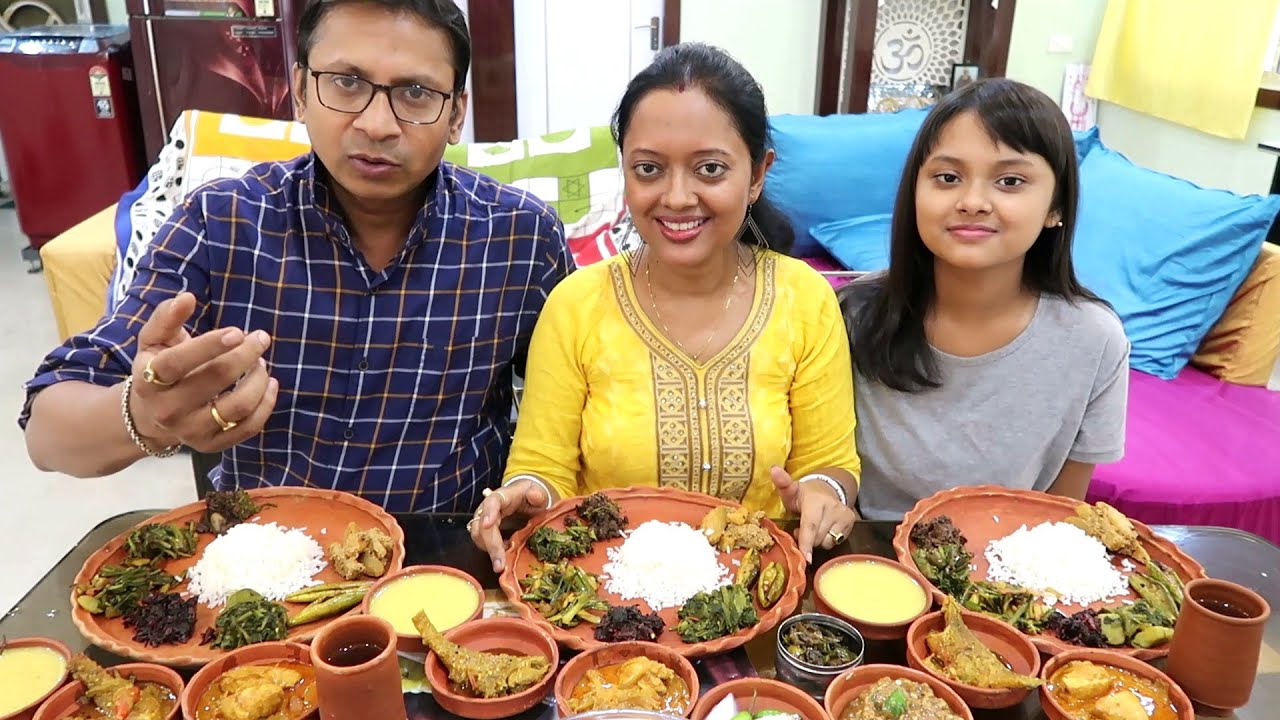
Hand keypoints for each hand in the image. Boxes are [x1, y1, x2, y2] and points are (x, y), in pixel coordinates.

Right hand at [129, 292, 278, 453]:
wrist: (150, 415)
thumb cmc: (159, 367)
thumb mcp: (153, 341)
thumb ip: (167, 317)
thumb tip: (186, 297)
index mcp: (149, 379)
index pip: (178, 362)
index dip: (209, 346)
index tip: (237, 332)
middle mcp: (168, 410)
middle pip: (215, 380)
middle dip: (245, 355)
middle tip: (260, 338)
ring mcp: (190, 431)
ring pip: (237, 406)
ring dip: (258, 379)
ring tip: (261, 362)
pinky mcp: (211, 445)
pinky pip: (248, 427)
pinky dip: (266, 404)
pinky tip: (269, 384)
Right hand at [469, 480, 550, 572]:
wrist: (525, 501)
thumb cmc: (530, 497)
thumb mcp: (538, 493)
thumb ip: (537, 494)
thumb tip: (535, 495)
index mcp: (502, 496)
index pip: (492, 502)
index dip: (489, 512)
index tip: (488, 524)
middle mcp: (487, 508)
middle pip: (482, 526)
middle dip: (491, 546)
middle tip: (499, 565)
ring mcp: (484, 521)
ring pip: (479, 537)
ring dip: (490, 552)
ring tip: (502, 565)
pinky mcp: (485, 533)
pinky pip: (483, 544)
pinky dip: (492, 553)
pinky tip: (504, 559)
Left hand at [771, 466, 856, 563]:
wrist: (826, 491)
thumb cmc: (803, 495)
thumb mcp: (791, 491)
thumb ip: (782, 483)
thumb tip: (773, 469)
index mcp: (815, 500)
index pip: (810, 525)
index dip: (806, 543)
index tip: (806, 559)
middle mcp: (833, 506)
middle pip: (817, 538)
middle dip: (807, 540)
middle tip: (800, 528)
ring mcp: (844, 514)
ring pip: (827, 542)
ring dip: (817, 541)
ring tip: (813, 528)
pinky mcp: (851, 521)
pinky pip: (836, 541)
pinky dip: (827, 539)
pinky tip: (824, 529)